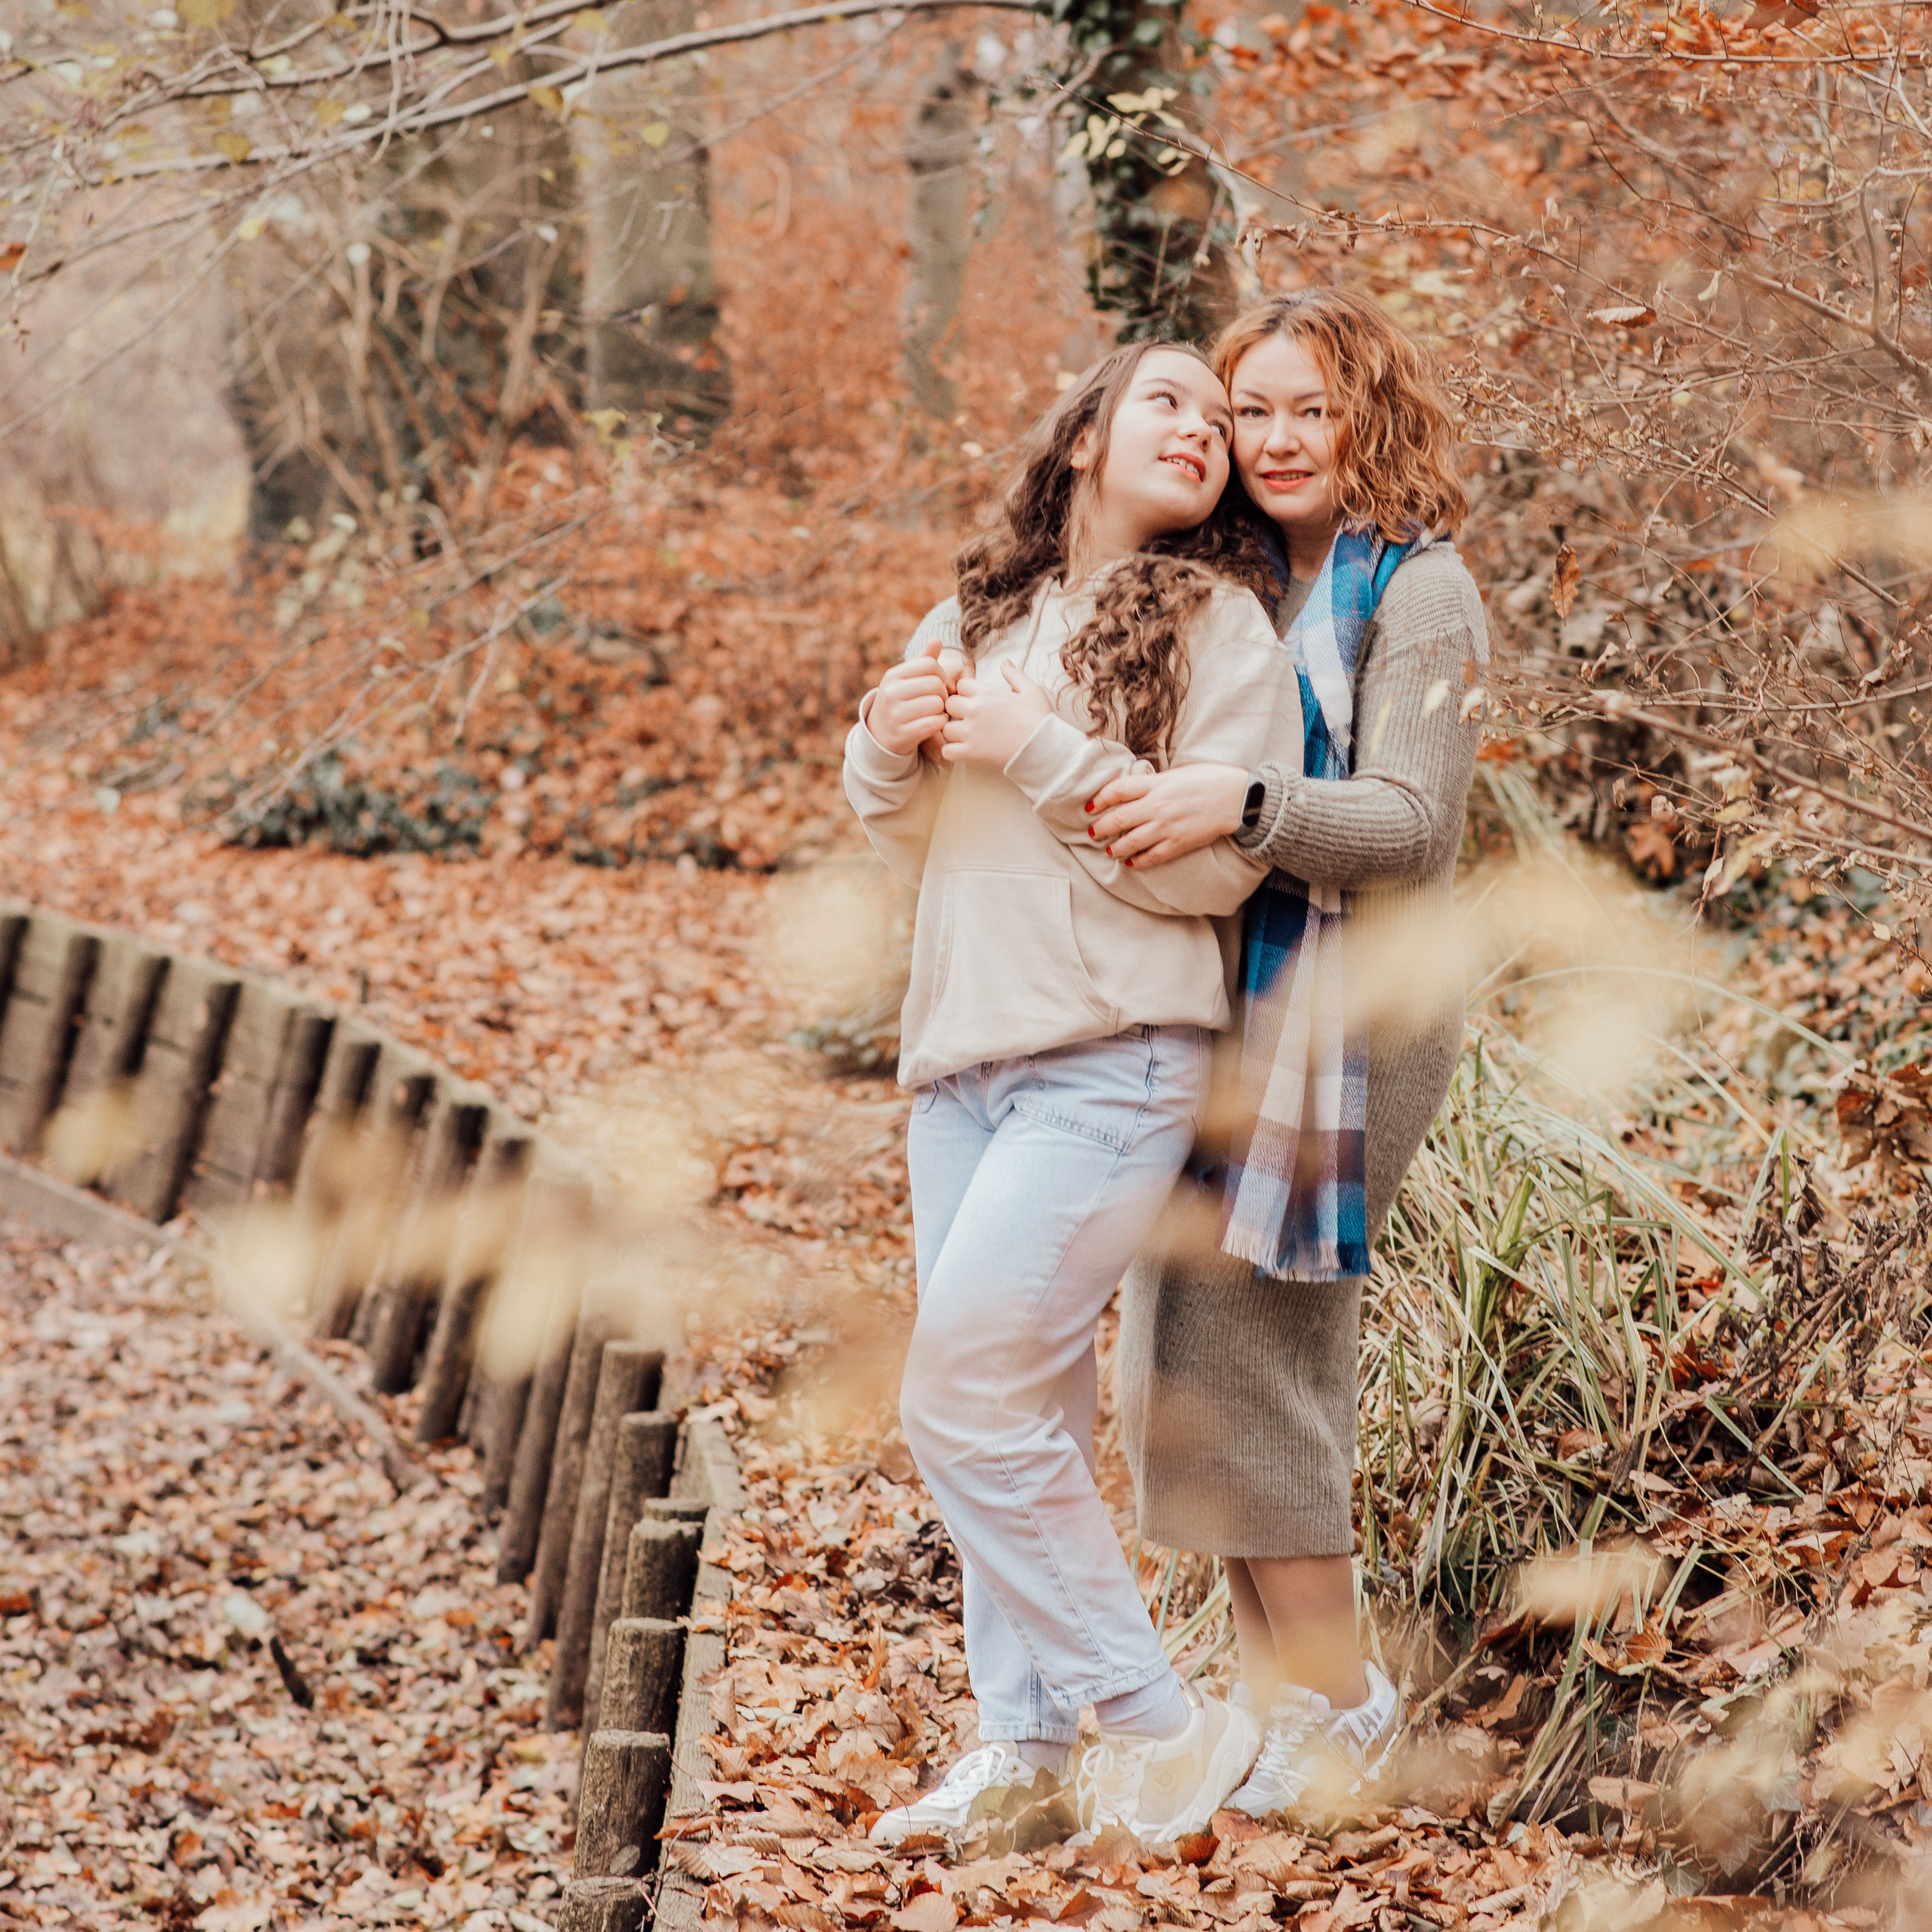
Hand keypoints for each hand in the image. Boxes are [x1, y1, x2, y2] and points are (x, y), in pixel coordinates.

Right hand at [867, 637, 951, 756]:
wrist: (880, 735)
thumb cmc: (900, 701)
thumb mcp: (906, 679)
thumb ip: (924, 660)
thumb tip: (938, 639)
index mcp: (893, 675)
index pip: (930, 664)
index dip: (941, 674)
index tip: (938, 684)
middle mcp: (891, 693)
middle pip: (936, 684)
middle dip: (944, 693)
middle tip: (940, 700)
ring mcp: (895, 715)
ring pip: (937, 704)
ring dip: (943, 709)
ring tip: (937, 712)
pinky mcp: (902, 734)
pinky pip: (934, 723)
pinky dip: (940, 723)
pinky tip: (936, 723)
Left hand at [942, 663, 1053, 767]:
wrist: (1044, 748)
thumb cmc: (1039, 719)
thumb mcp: (1032, 690)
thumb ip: (1015, 675)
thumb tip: (1005, 663)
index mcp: (987, 692)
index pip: (962, 685)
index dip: (966, 693)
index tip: (974, 702)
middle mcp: (975, 709)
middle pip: (949, 704)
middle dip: (955, 711)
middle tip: (966, 720)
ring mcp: (971, 731)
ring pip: (944, 728)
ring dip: (952, 733)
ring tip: (964, 737)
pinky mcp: (971, 752)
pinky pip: (947, 751)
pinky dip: (951, 752)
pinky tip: (963, 752)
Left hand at [1086, 762, 1249, 866]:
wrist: (1236, 797)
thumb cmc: (1207, 780)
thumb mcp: (1176, 773)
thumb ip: (1153, 783)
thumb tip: (1131, 791)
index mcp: (1156, 784)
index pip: (1117, 790)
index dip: (1099, 798)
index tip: (1089, 807)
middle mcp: (1157, 806)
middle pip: (1118, 818)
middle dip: (1100, 827)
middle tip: (1092, 832)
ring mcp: (1167, 827)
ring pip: (1130, 841)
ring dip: (1115, 847)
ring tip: (1108, 850)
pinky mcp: (1178, 843)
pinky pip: (1152, 856)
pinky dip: (1138, 861)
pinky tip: (1130, 862)